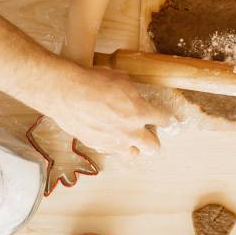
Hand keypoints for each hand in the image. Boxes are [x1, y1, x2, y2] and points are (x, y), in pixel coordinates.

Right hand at [46, 65, 170, 155]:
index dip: (168, 121)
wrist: (66, 93)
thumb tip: (133, 97)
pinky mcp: (97, 145)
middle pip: (152, 146)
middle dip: (153, 141)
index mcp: (140, 112)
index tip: (169, 122)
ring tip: (128, 138)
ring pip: (132, 154)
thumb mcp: (120, 80)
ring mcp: (113, 142)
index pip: (163, 120)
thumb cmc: (93, 82)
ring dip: (133, 146)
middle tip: (150, 135)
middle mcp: (130, 131)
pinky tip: (106, 135)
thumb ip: (132, 93)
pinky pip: (110, 150)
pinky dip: (111, 144)